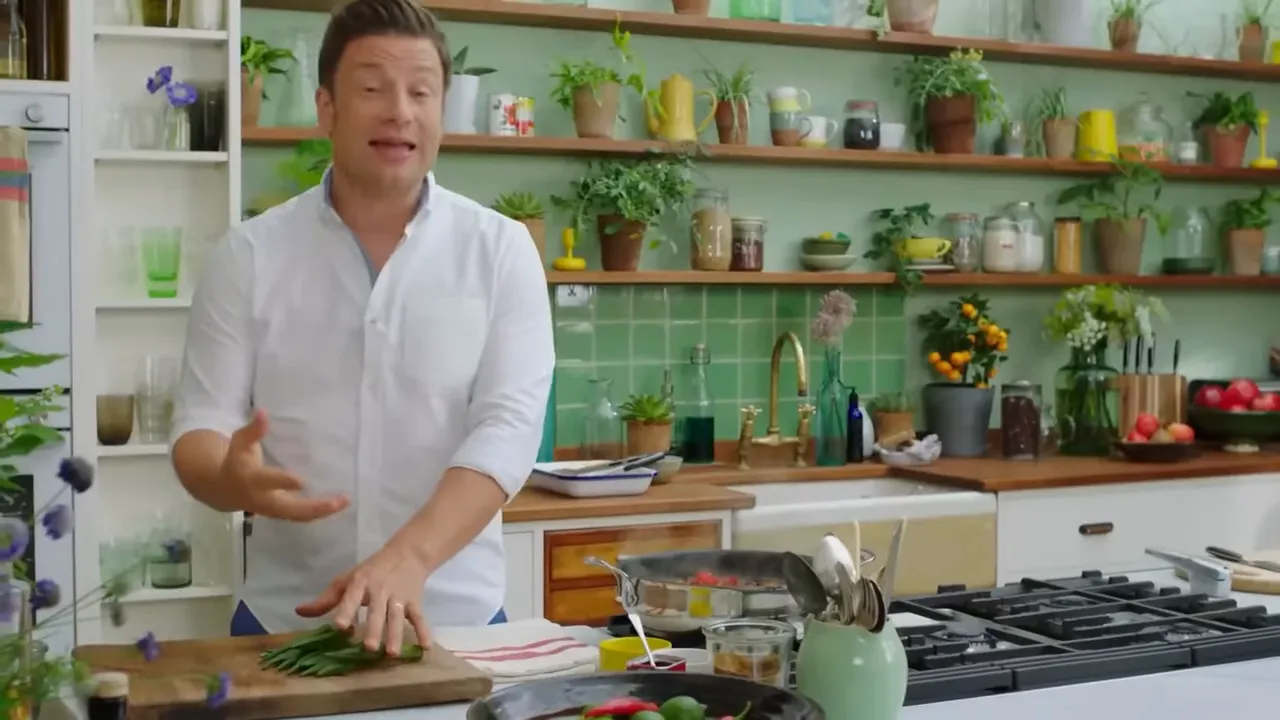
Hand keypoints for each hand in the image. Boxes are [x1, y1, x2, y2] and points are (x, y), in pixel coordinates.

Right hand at [223, 410, 348, 520]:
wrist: (224, 490)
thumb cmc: (236, 460)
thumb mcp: (240, 442)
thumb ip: (254, 430)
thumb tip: (263, 412)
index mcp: (252, 479)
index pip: (268, 481)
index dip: (283, 482)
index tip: (301, 481)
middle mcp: (264, 499)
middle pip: (290, 508)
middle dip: (314, 506)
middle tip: (337, 500)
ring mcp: (274, 510)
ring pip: (299, 516)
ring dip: (322, 511)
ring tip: (345, 501)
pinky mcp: (282, 513)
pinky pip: (302, 516)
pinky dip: (320, 512)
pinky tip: (339, 503)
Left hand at [294, 543, 430, 654]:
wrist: (407, 553)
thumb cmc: (371, 571)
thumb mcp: (348, 580)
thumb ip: (326, 599)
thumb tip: (298, 612)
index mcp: (361, 583)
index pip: (352, 597)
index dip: (346, 611)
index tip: (339, 627)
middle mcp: (380, 590)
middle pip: (377, 611)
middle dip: (373, 629)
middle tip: (369, 648)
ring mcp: (399, 596)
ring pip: (397, 617)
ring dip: (396, 635)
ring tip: (392, 653)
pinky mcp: (415, 601)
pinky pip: (419, 617)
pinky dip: (424, 630)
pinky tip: (424, 647)